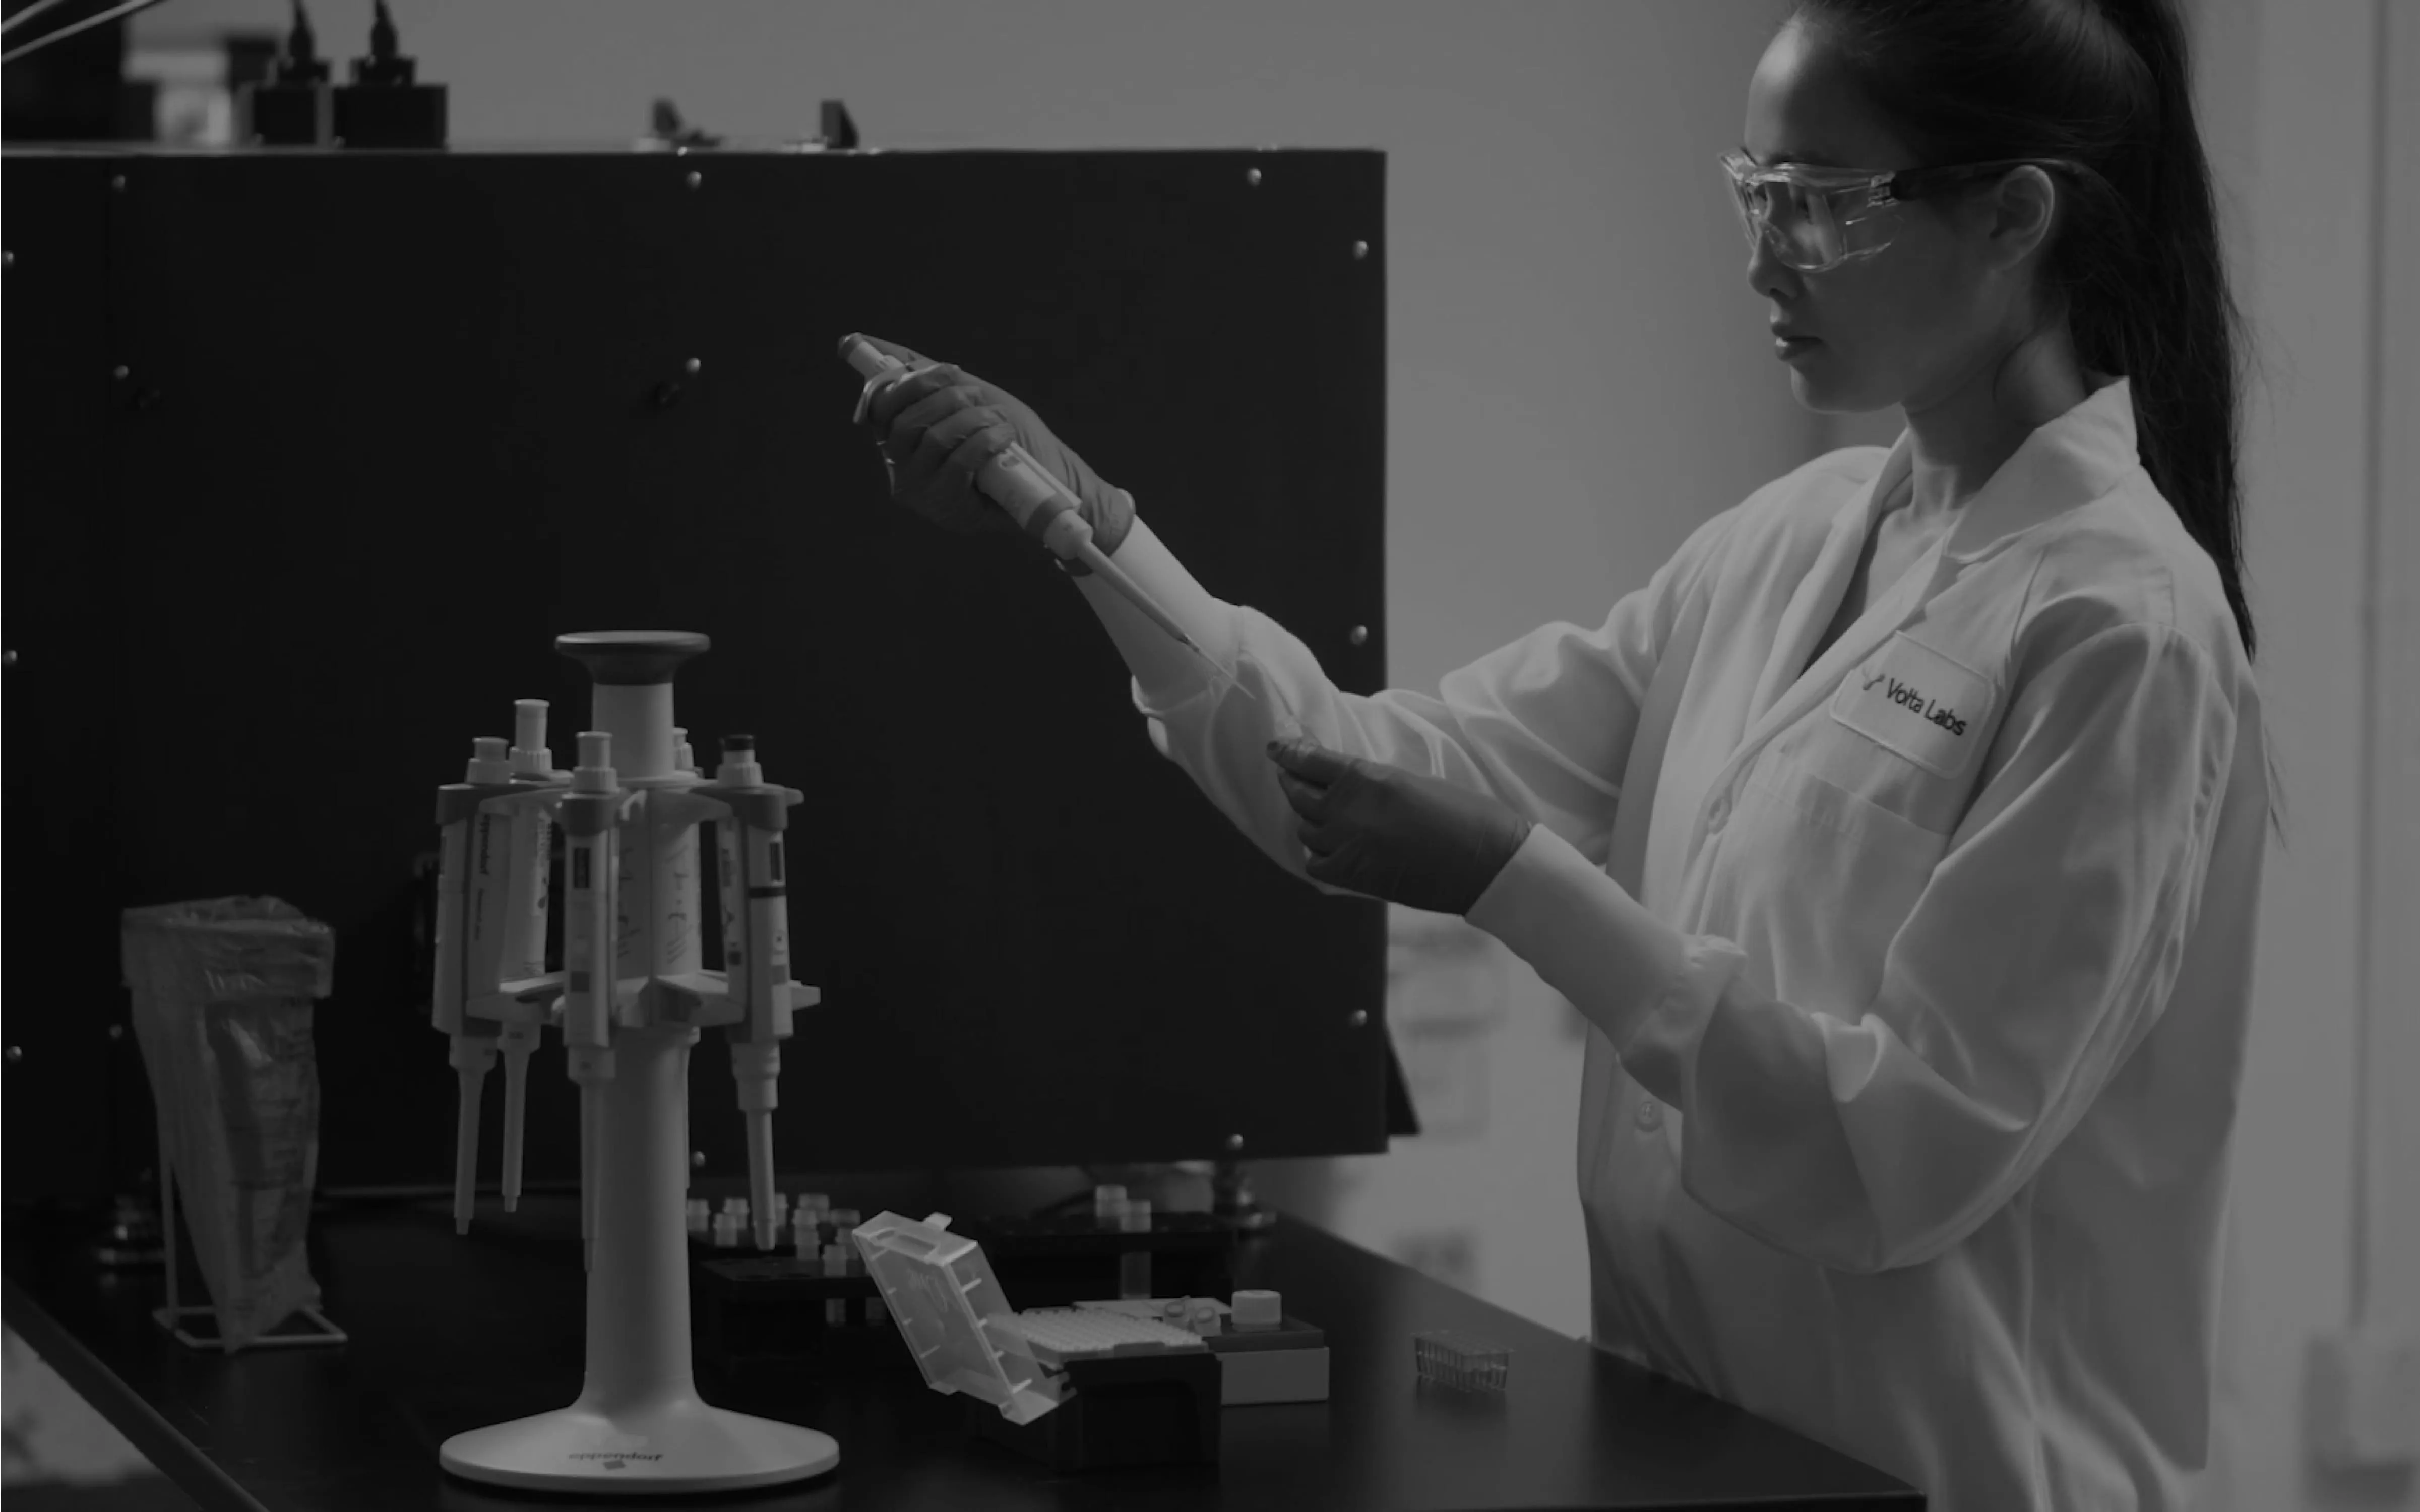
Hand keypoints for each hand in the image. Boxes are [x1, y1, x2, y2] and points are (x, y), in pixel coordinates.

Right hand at [844, 333, 1133, 566]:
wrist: (1052, 480)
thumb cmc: (1008, 436)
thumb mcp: (968, 398)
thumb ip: (928, 376)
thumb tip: (867, 341)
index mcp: (899, 441)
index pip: (880, 407)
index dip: (907, 383)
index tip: (948, 371)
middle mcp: (901, 469)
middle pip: (905, 422)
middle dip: (947, 398)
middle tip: (978, 396)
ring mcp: (922, 492)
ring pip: (933, 440)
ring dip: (973, 419)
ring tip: (998, 418)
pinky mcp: (948, 509)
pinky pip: (958, 463)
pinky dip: (985, 441)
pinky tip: (1004, 438)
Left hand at [1265, 738, 1533, 916]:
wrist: (1485, 862)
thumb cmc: (1464, 814)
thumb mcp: (1413, 782)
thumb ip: (1374, 784)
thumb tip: (1350, 788)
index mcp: (1366, 778)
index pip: (1311, 761)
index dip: (1289, 753)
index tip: (1276, 747)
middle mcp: (1348, 810)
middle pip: (1299, 794)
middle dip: (1291, 782)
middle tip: (1288, 775)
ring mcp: (1347, 845)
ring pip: (1306, 829)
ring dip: (1308, 819)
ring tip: (1316, 814)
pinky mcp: (1354, 877)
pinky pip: (1316, 863)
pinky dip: (1317, 854)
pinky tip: (1328, 849)